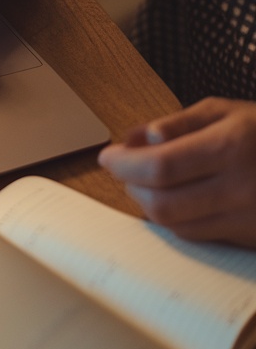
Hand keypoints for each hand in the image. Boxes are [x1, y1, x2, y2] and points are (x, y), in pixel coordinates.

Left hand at [98, 98, 255, 245]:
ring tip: (142, 182)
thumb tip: (135, 139)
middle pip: (162, 202)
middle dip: (130, 185)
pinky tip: (170, 199)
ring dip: (147, 204)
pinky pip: (197, 235)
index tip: (108, 156)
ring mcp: (246, 218)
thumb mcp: (227, 110)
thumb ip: (178, 124)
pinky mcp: (250, 238)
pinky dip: (173, 218)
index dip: (125, 164)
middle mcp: (239, 187)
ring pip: (176, 224)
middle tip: (122, 169)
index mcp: (232, 146)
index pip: (160, 165)